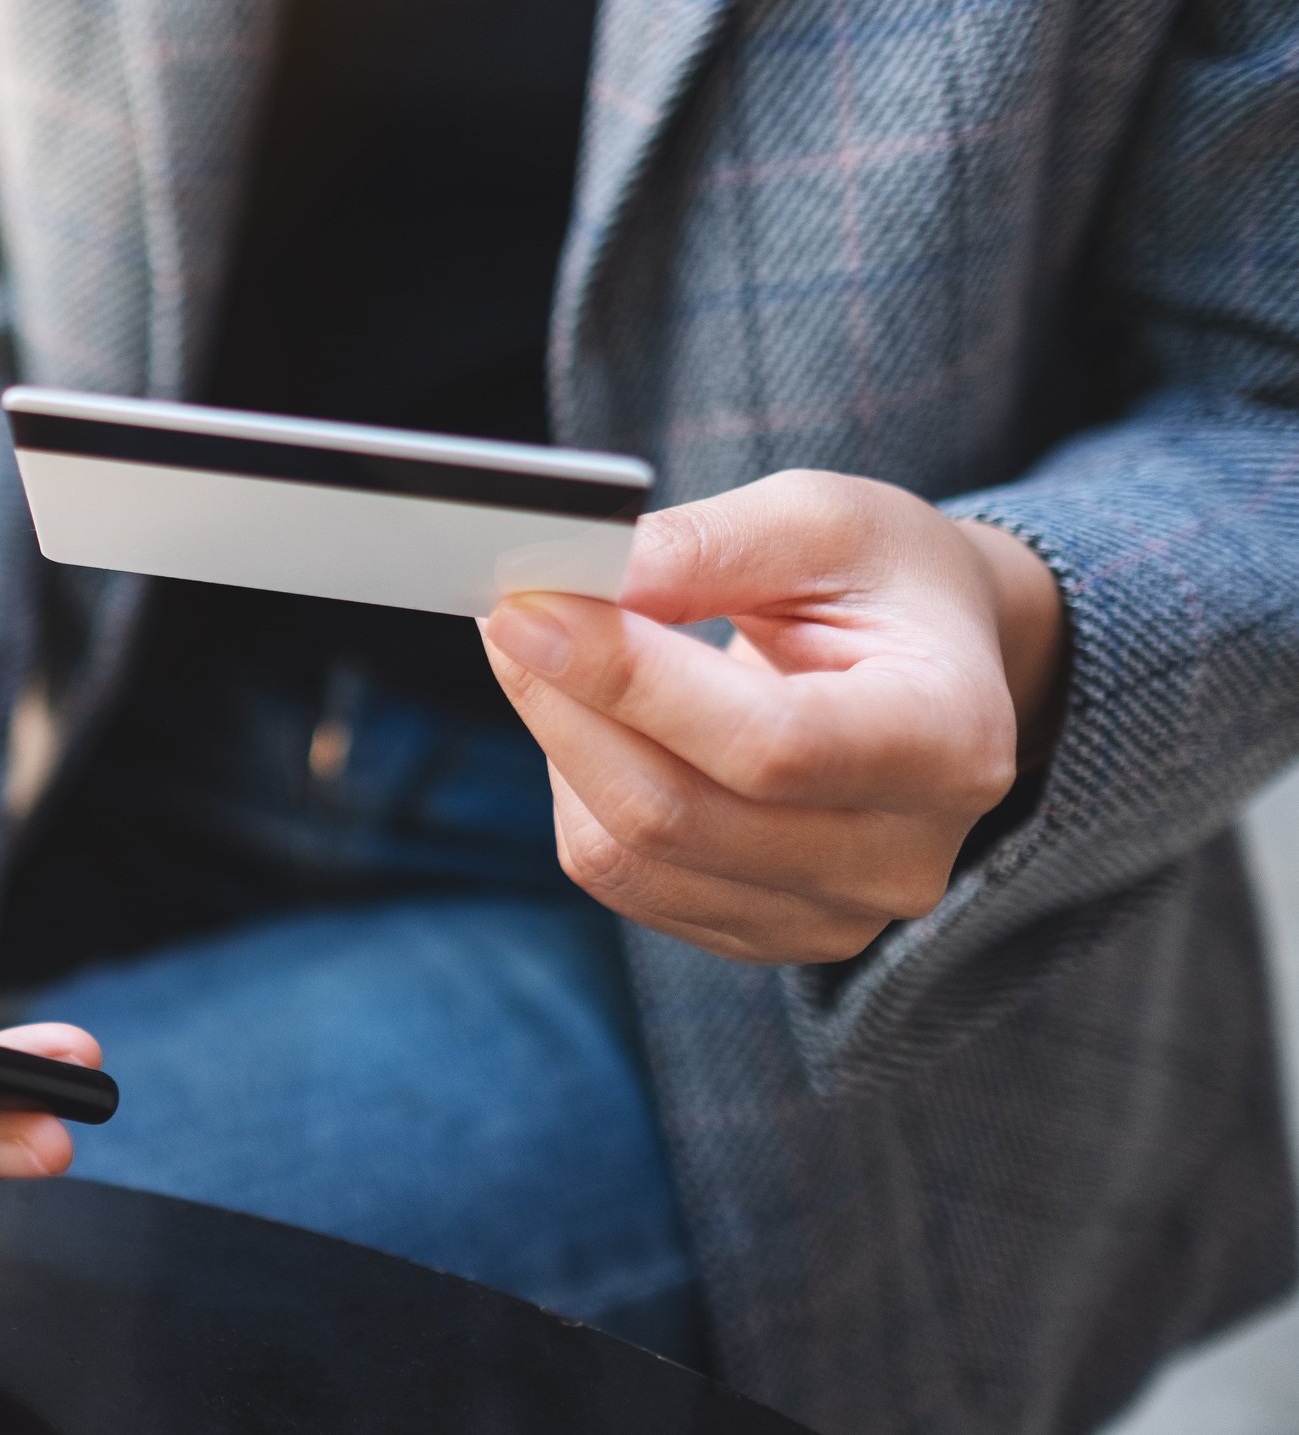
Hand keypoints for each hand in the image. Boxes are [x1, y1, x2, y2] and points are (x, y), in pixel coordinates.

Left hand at [479, 470, 1064, 964]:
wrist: (928, 666)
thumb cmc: (880, 581)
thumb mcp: (822, 521)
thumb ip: (706, 546)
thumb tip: (578, 578)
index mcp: (949, 742)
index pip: (767, 744)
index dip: (628, 678)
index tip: (527, 604)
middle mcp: (901, 858)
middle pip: (675, 813)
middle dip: (564, 702)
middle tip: (504, 613)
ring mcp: (829, 915)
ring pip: (625, 854)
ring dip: (557, 740)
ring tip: (543, 648)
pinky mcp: (757, 933)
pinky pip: (617, 874)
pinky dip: (575, 786)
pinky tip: (589, 716)